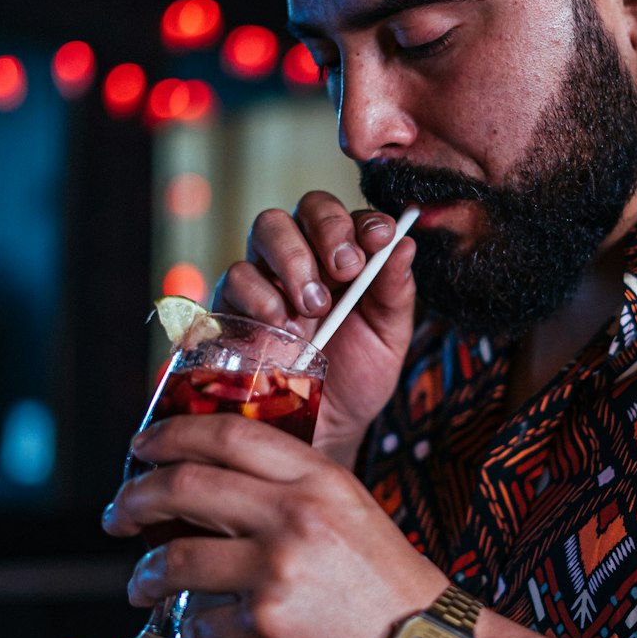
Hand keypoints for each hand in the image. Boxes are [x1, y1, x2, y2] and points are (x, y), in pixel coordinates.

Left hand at [104, 410, 443, 637]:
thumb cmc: (386, 581)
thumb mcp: (349, 508)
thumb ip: (291, 487)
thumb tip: (216, 479)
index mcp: (317, 480)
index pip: (228, 435)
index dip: (172, 435)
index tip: (141, 447)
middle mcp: (294, 519)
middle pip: (186, 488)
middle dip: (136, 499)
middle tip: (119, 513)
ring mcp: (275, 576)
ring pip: (175, 562)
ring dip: (144, 575)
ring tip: (141, 584)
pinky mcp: (263, 632)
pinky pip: (200, 626)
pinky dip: (195, 631)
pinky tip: (207, 632)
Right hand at [214, 191, 416, 464]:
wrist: (316, 431)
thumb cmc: (355, 380)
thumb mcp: (388, 340)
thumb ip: (395, 293)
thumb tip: (405, 243)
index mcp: (347, 258)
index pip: (353, 217)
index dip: (366, 221)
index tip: (380, 238)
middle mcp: (305, 256)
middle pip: (308, 206)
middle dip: (329, 230)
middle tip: (346, 269)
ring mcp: (266, 276)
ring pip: (268, 227)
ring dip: (295, 258)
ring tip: (315, 304)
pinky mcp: (231, 304)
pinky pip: (236, 275)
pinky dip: (261, 295)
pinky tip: (282, 325)